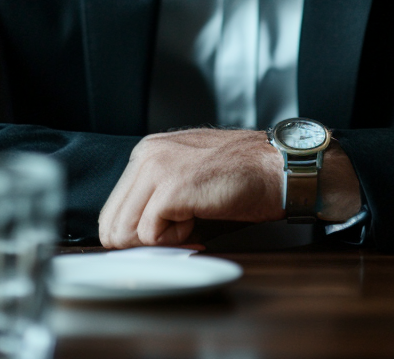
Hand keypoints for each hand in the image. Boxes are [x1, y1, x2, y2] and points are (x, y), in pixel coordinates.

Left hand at [97, 128, 362, 247]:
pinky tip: (200, 224)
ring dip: (159, 241)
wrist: (281, 168)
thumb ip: (158, 197)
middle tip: (179, 236)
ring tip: (192, 225)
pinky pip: (150, 235)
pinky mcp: (171, 188)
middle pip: (112, 223)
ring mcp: (157, 169)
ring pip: (125, 231)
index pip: (115, 208)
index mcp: (148, 151)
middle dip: (143, 242)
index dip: (138, 234)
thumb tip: (136, 237)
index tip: (168, 236)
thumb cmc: (246, 176)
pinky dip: (175, 241)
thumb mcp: (191, 177)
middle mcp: (146, 155)